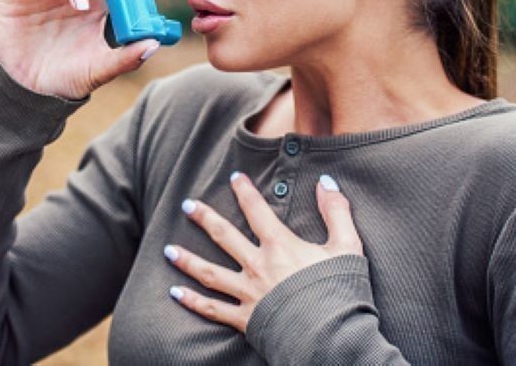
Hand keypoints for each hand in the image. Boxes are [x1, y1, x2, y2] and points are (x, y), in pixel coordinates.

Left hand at [164, 172, 363, 332]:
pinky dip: (192, 301)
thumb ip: (336, 212)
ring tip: (167, 250)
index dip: (244, 192)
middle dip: (204, 218)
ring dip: (187, 260)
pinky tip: (175, 293)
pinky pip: (213, 309)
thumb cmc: (342, 292)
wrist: (333, 337)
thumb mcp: (347, 246)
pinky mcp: (245, 319)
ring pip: (209, 273)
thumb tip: (326, 182)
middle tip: (186, 205)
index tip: (234, 178)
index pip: (256, 211)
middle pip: (224, 237)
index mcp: (280, 246)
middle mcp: (258, 266)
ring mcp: (248, 293)